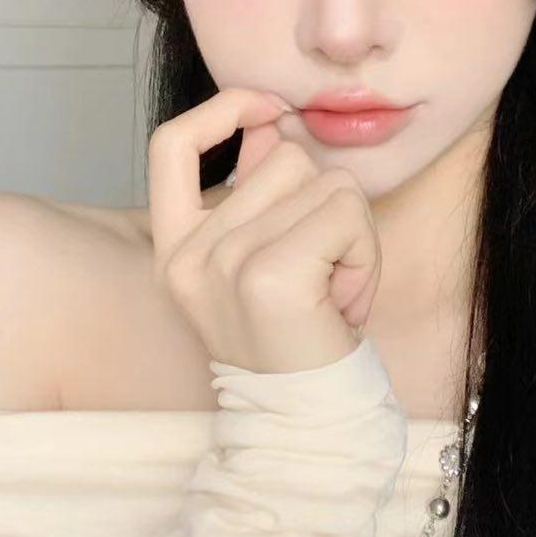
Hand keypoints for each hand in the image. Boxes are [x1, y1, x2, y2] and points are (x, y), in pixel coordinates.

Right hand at [147, 87, 381, 372]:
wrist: (305, 429)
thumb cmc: (298, 343)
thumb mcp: (262, 261)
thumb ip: (257, 191)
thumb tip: (271, 118)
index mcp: (174, 248)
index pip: (171, 144)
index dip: (223, 107)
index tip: (269, 108)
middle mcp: (188, 254)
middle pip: (284, 156)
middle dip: (328, 206)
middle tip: (322, 274)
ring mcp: (223, 264)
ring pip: (326, 181)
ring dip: (353, 234)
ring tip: (333, 291)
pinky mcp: (269, 276)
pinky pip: (346, 213)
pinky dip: (364, 254)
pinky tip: (345, 302)